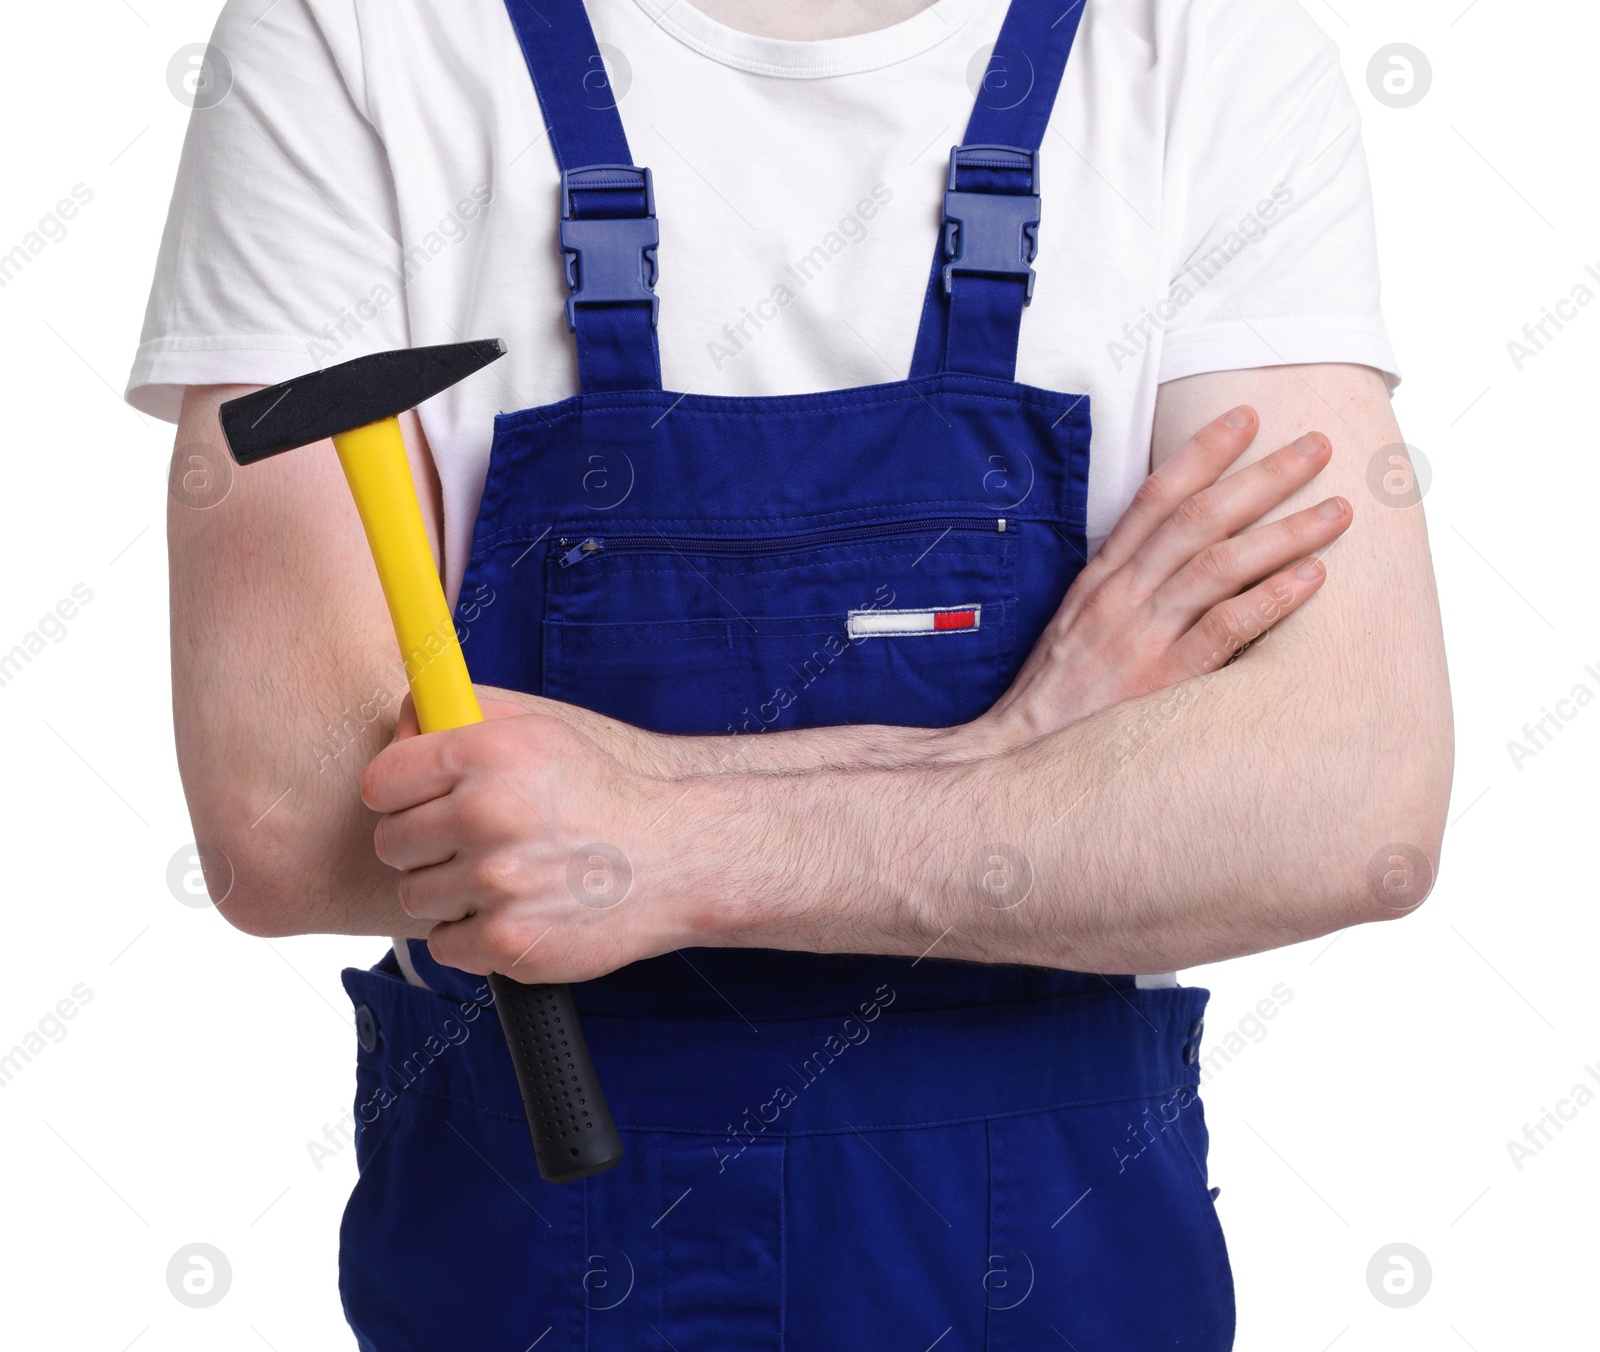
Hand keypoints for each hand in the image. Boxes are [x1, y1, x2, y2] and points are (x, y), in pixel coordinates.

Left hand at [363, 698, 703, 980]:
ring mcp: (497, 882)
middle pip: (391, 843)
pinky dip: (470, 935)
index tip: (421, 802)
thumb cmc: (597, 795)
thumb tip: (403, 721)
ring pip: (414, 896)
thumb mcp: (540, 733)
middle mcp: (487, 813)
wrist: (673, 860)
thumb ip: (463, 716)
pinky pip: (442, 943)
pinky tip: (513, 912)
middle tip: (471, 843)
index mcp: (487, 754)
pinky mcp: (507, 941)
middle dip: (424, 846)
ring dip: (449, 892)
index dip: (399, 794)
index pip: (380, 781)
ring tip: (501, 878)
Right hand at [981, 405, 1349, 747]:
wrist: (1018, 753)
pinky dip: (1270, 599)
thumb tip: (1176, 552)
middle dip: (1263, 476)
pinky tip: (1312, 579)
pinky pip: (1223, 630)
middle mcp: (1122, 597)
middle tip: (1317, 447)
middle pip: (1200, 518)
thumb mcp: (1076, 623)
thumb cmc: (1057, 692)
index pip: (1156, 496)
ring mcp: (1142, 637)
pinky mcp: (1161, 682)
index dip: (1204, 451)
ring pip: (1220, 564)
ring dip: (1285, 532)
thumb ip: (1122, 586)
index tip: (1247, 418)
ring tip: (1336, 510)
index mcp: (1102, 577)